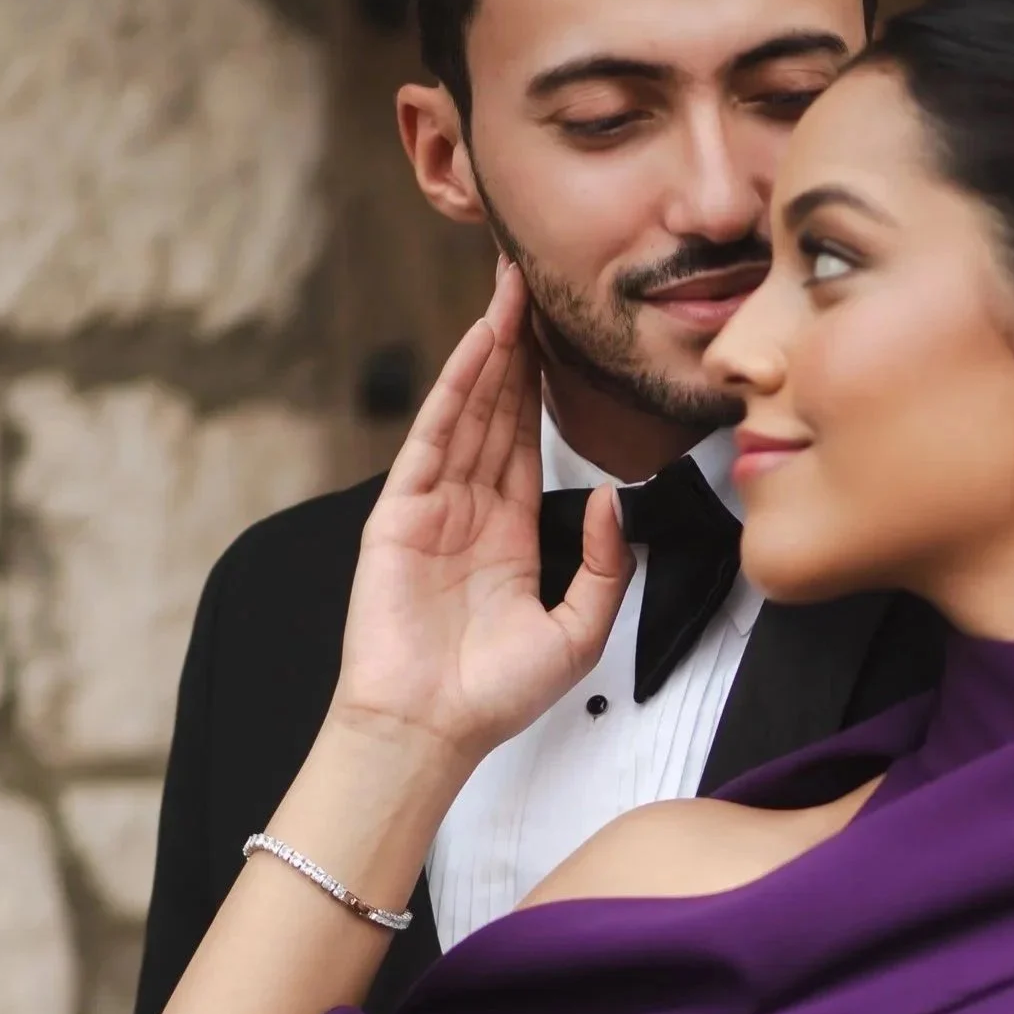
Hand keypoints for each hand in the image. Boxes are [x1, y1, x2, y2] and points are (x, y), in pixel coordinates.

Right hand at [329, 260, 631, 767]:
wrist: (431, 730)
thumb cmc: (495, 695)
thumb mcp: (579, 631)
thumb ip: (605, 566)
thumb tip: (614, 502)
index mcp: (509, 533)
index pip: (529, 441)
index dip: (545, 387)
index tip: (563, 336)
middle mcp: (469, 510)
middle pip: (497, 409)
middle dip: (518, 347)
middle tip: (535, 282)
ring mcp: (431, 506)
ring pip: (467, 411)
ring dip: (490, 351)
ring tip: (511, 293)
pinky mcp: (399, 513)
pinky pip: (434, 437)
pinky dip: (456, 389)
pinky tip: (477, 347)